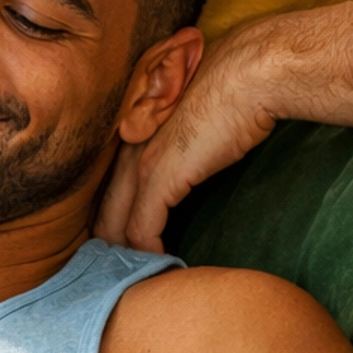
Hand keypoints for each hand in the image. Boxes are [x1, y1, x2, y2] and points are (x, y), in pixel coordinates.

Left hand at [95, 26, 280, 252]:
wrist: (250, 72)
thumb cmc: (234, 86)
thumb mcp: (194, 111)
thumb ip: (181, 134)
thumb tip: (193, 152)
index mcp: (131, 129)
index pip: (108, 184)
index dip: (112, 216)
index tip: (119, 242)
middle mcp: (126, 145)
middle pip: (102, 208)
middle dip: (108, 243)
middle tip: (115, 273)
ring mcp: (140, 161)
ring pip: (115, 223)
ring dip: (125, 255)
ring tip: (134, 280)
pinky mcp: (160, 176)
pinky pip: (143, 228)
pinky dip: (149, 252)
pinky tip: (161, 266)